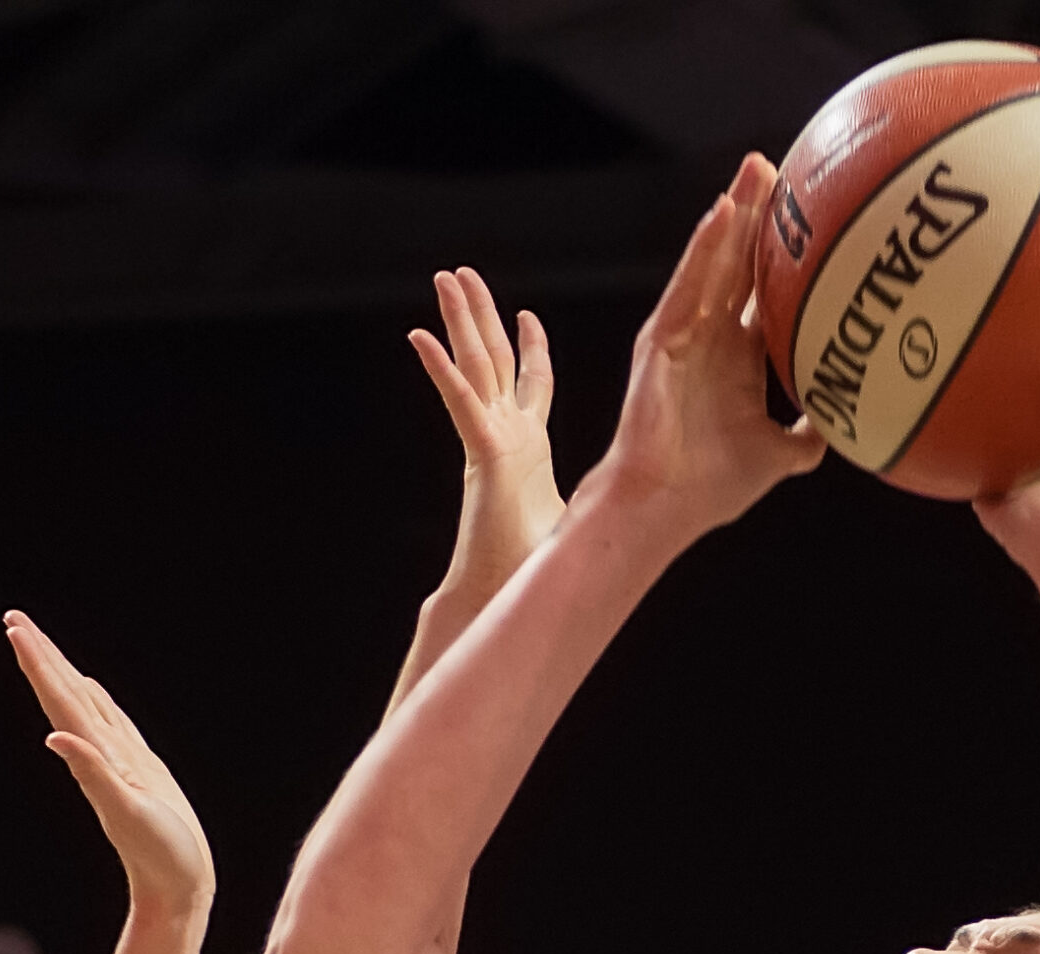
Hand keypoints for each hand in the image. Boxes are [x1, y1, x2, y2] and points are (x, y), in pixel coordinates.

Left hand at [5, 612, 214, 925]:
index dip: (39, 664)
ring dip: (60, 673)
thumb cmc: (160, 856)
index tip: (15, 629)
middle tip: (14, 618)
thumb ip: (93, 773)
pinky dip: (95, 699)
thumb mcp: (127, 812)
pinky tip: (88, 687)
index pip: (60, 701)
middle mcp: (99, 756)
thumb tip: (55, 738)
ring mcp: (117, 762)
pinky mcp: (138, 770)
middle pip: (63, 696)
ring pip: (83, 705)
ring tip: (41, 644)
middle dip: (40, 657)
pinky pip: (110, 723)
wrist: (177, 888)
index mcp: (95, 758)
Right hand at [411, 267, 562, 599]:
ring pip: (474, 366)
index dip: (532, 348)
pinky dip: (439, 368)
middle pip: (494, 360)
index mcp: (529, 449)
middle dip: (481, 315)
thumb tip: (621, 512)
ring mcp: (491, 441)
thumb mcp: (572, 517)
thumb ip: (584, 503)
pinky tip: (418, 336)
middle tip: (462, 274)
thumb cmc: (534, 569)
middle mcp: (507, 436)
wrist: (508, 594)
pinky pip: (459, 401)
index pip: (533, 384)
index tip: (528, 315)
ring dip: (458, 322)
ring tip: (443, 278)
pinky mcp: (482, 454)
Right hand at [592, 152, 821, 542]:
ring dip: (736, 214)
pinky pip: (688, 284)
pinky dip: (705, 249)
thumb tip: (846, 421)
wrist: (665, 506)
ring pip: (716, 262)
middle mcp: (712, 339)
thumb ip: (810, 435)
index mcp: (738, 360)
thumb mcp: (780, 456)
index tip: (813, 221)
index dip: (786, 258)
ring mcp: (686, 335)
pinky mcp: (662, 339)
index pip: (765, 293)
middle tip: (785, 169)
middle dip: (761, 217)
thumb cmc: (711, 488)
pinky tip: (724, 212)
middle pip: (741, 265)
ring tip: (758, 169)